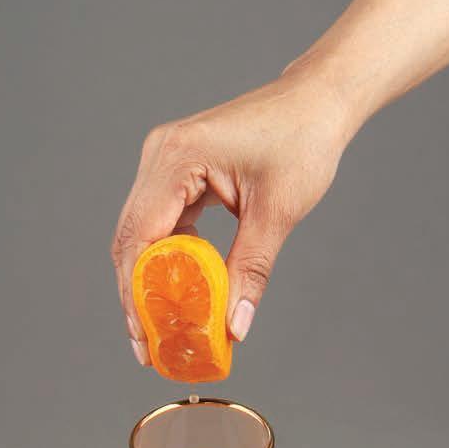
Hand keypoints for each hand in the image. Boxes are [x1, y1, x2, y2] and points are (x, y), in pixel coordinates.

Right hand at [111, 67, 348, 362]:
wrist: (317, 101)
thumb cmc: (302, 141)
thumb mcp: (277, 213)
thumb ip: (251, 272)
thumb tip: (234, 328)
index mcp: (177, 158)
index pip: (139, 236)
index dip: (136, 291)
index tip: (144, 335)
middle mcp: (161, 156)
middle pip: (131, 239)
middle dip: (137, 295)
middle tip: (148, 346)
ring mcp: (166, 162)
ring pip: (142, 234)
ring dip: (151, 280)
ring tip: (162, 327)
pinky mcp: (179, 172)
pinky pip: (162, 224)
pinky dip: (170, 260)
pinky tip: (181, 293)